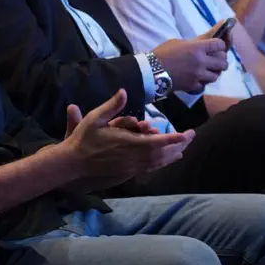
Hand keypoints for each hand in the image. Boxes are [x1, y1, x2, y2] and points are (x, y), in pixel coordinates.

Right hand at [62, 90, 195, 181]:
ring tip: (183, 148)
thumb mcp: (94, 118)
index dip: (174, 139)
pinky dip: (162, 163)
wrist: (73, 164)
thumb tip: (124, 91)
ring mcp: (131, 167)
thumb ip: (112, 106)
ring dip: (172, 155)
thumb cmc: (83, 140)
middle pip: (162, 153)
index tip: (187, 134)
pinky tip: (166, 160)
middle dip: (178, 145)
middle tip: (191, 137)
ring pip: (158, 162)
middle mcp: (133, 157)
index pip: (157, 141)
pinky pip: (149, 168)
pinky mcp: (127, 173)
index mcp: (128, 143)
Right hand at [152, 37, 228, 93]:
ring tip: (208, 70)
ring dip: (213, 72)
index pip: (219, 45)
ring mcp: (198, 75)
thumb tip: (204, 42)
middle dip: (222, 60)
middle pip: (222, 62)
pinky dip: (203, 82)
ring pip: (216, 75)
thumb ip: (194, 43)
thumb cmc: (162, 53)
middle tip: (217, 60)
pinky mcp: (193, 86)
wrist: (152, 71)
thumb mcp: (178, 42)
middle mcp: (201, 62)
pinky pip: (204, 85)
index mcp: (197, 48)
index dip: (220, 45)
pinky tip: (199, 79)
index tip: (218, 47)